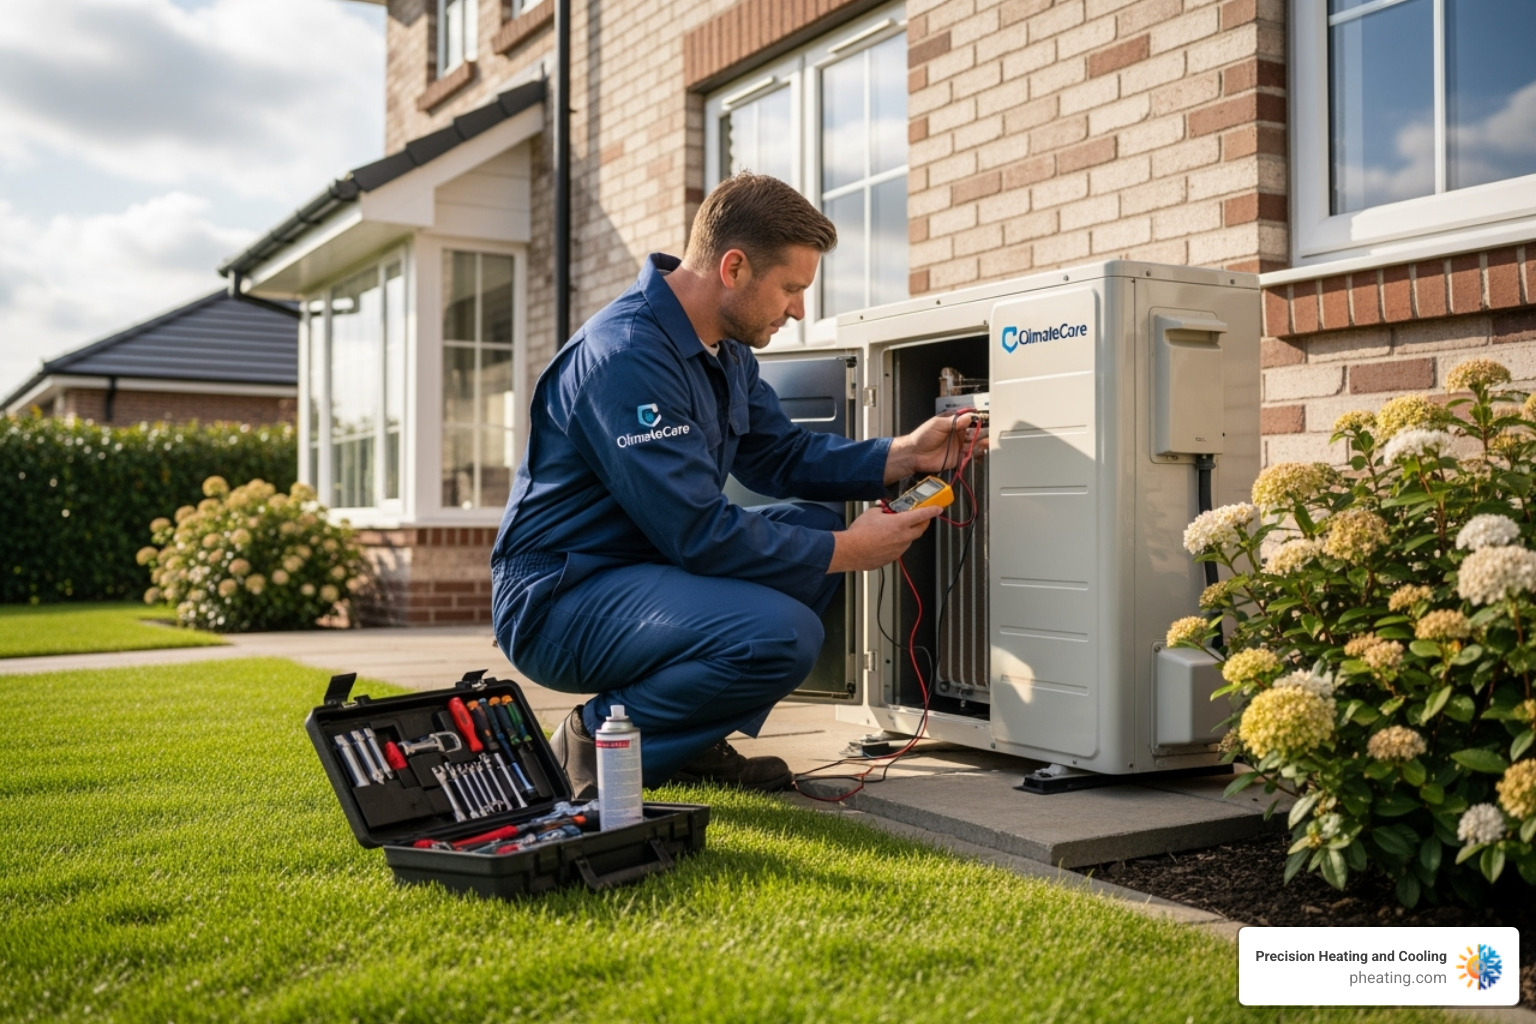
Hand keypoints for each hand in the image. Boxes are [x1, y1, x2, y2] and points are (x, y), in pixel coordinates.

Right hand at [827, 505, 941, 572]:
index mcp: (900, 523)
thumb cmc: (859, 533)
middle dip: (923, 522)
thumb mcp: (872, 512)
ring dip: (908, 533)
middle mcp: (903, 537)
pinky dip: (897, 543)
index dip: (932, 510)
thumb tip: (886, 510)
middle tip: (920, 518)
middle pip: (921, 529)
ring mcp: (899, 549)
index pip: (922, 515)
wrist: (850, 551)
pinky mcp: (892, 558)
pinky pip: (900, 548)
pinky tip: (885, 540)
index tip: (938, 509)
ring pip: (910, 540)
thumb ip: (884, 510)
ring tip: (895, 529)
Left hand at [884, 412, 987, 483]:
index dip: (976, 419)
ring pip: (974, 442)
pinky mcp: (958, 456)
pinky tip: (980, 449)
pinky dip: (976, 452)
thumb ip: (953, 422)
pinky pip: (970, 454)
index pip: (968, 419)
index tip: (984, 418)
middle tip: (988, 431)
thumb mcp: (937, 425)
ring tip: (986, 441)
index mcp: (952, 423)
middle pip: (974, 431)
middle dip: (981, 431)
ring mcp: (958, 445)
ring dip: (981, 441)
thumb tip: (967, 417)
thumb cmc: (922, 437)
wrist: (915, 454)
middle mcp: (957, 433)